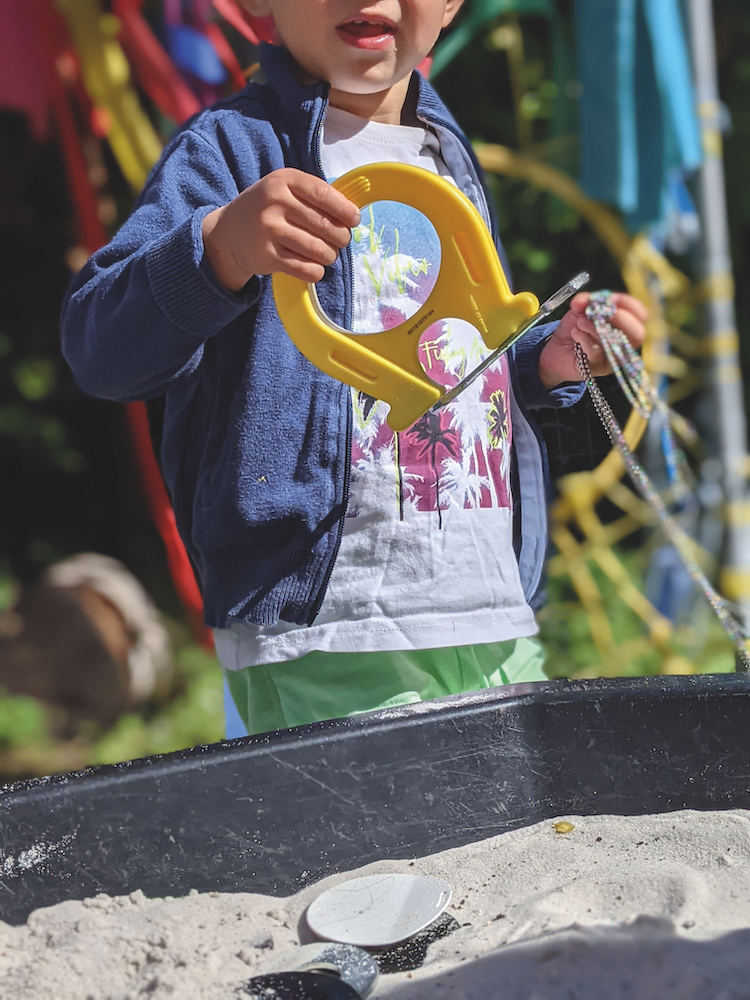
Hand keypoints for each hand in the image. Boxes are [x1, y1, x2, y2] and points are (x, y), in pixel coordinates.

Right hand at [202, 168, 360, 291]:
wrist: (228, 232)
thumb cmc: (266, 209)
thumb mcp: (284, 189)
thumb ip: (314, 196)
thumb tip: (351, 213)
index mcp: (284, 181)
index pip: (324, 195)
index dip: (345, 210)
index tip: (354, 220)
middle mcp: (275, 203)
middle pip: (325, 226)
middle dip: (341, 237)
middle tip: (340, 240)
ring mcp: (270, 230)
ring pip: (319, 250)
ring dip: (330, 256)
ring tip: (327, 254)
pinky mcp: (267, 256)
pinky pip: (306, 269)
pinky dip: (316, 271)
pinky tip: (314, 267)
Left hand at [538, 291, 647, 388]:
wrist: (556, 348)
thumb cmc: (575, 328)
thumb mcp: (580, 309)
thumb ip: (584, 301)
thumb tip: (582, 301)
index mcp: (625, 324)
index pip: (641, 315)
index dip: (628, 304)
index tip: (611, 298)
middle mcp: (624, 343)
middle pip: (638, 334)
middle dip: (620, 319)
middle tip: (600, 312)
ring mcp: (613, 357)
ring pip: (614, 342)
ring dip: (594, 326)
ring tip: (580, 322)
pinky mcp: (599, 368)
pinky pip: (596, 351)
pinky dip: (583, 337)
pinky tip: (575, 333)